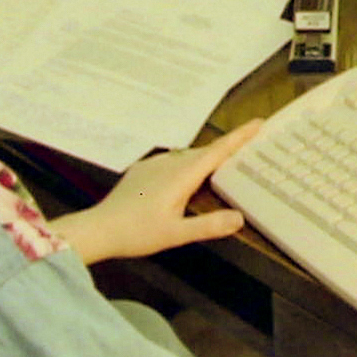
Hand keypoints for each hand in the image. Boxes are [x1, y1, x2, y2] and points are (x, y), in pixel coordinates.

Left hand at [51, 120, 261, 265]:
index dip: (239, 137)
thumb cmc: (137, 233)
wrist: (98, 229)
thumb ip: (208, 226)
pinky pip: (172, 161)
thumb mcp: (176, 234)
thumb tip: (240, 218)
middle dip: (227, 146)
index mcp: (182, 176)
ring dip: (207, 156)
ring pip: (188, 156)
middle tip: (249, 144)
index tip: (258, 122)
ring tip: (222, 162)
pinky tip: (186, 176)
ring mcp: (154, 165)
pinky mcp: (142, 170)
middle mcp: (169, 163)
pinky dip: (187, 164)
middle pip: (205, 151)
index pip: (217, 151)